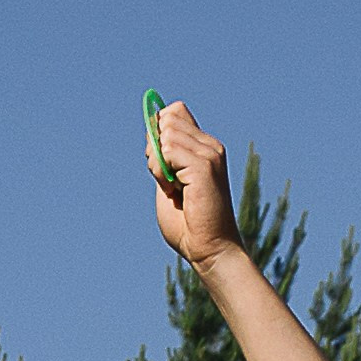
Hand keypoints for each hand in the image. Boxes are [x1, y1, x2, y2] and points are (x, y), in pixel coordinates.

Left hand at [147, 97, 244, 270]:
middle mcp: (210, 145)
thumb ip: (162, 159)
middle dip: (153, 147)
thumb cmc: (188, 225)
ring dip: (157, 164)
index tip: (158, 160)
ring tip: (172, 189)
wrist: (208, 249)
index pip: (175, 111)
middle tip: (164, 179)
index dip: (157, 130)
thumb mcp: (168, 183)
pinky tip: (174, 192)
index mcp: (204, 147)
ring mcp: (209, 153)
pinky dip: (161, 173)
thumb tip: (150, 131)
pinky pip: (167, 151)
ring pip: (165, 134)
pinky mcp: (204, 165)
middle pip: (167, 118)